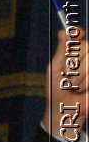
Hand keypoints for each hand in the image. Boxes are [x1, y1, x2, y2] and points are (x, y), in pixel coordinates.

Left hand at [47, 26, 84, 141]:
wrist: (65, 109)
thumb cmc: (57, 91)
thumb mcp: (55, 70)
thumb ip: (61, 51)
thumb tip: (62, 32)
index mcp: (74, 54)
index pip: (80, 38)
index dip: (78, 34)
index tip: (77, 34)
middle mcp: (86, 58)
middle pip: (87, 47)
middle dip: (75, 64)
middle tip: (69, 77)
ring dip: (81, 76)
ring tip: (76, 86)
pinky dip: (87, 81)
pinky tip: (84, 89)